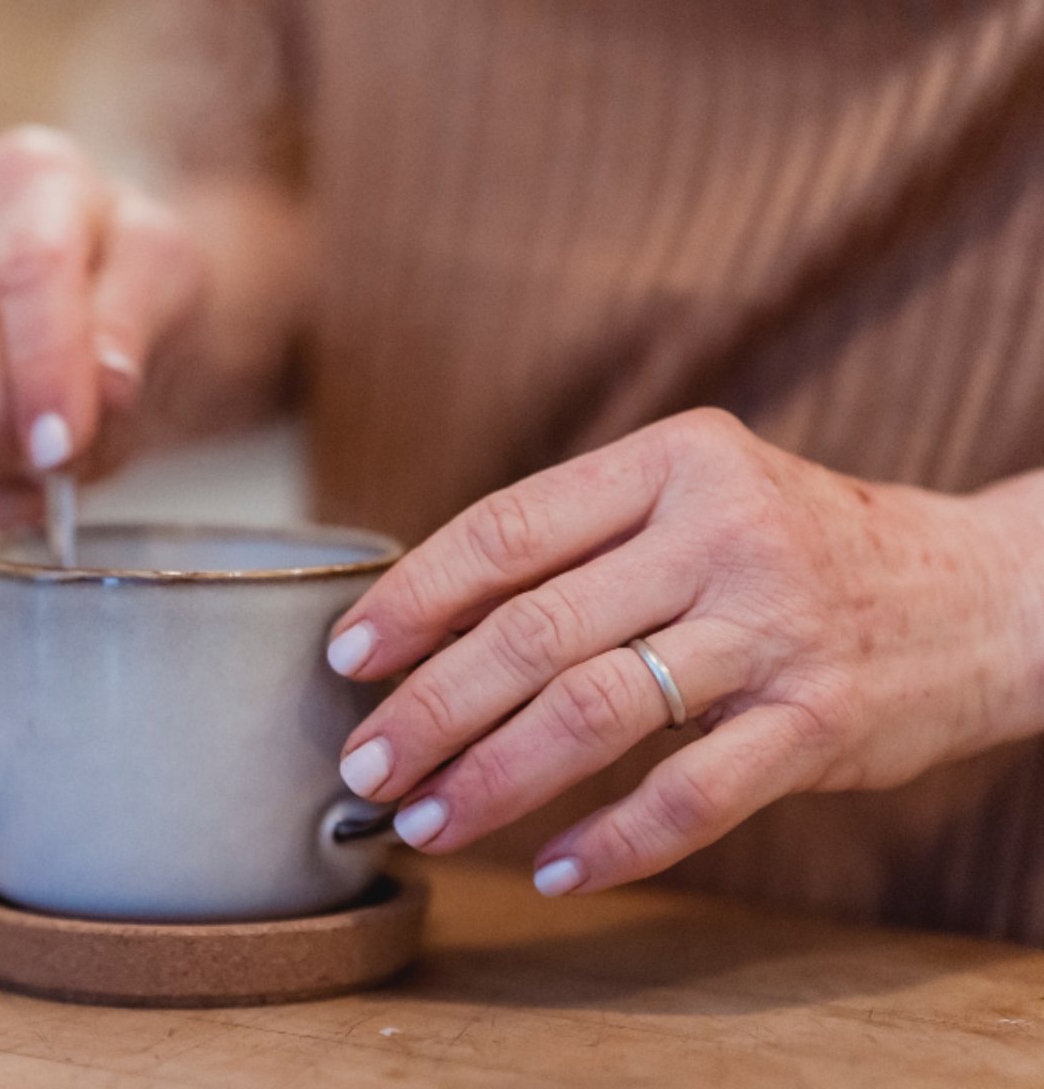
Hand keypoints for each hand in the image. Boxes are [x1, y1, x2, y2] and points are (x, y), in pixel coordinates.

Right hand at [0, 125, 208, 527]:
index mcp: (28, 175)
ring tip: (53, 465)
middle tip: (57, 462)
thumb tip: (106, 386)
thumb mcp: (169, 276)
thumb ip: (137, 320)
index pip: (27, 265)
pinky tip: (23, 492)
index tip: (64, 439)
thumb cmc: (138, 274)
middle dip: (0, 412)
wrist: (115, 298)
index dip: (43, 362)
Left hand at [328, 408, 1043, 896]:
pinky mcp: (820, 720)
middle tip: (366, 761)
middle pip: (535, 628)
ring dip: (494, 775)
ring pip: (596, 711)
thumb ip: (582, 544)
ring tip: (426, 818)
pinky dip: (613, 841)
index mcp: (673, 462)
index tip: (349, 652)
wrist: (983, 593)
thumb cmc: (798, 547)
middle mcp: (721, 532)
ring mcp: (774, 628)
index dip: (415, 595)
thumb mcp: (697, 500)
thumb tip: (427, 622)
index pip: (508, 528)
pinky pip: (693, 795)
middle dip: (431, 705)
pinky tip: (550, 867)